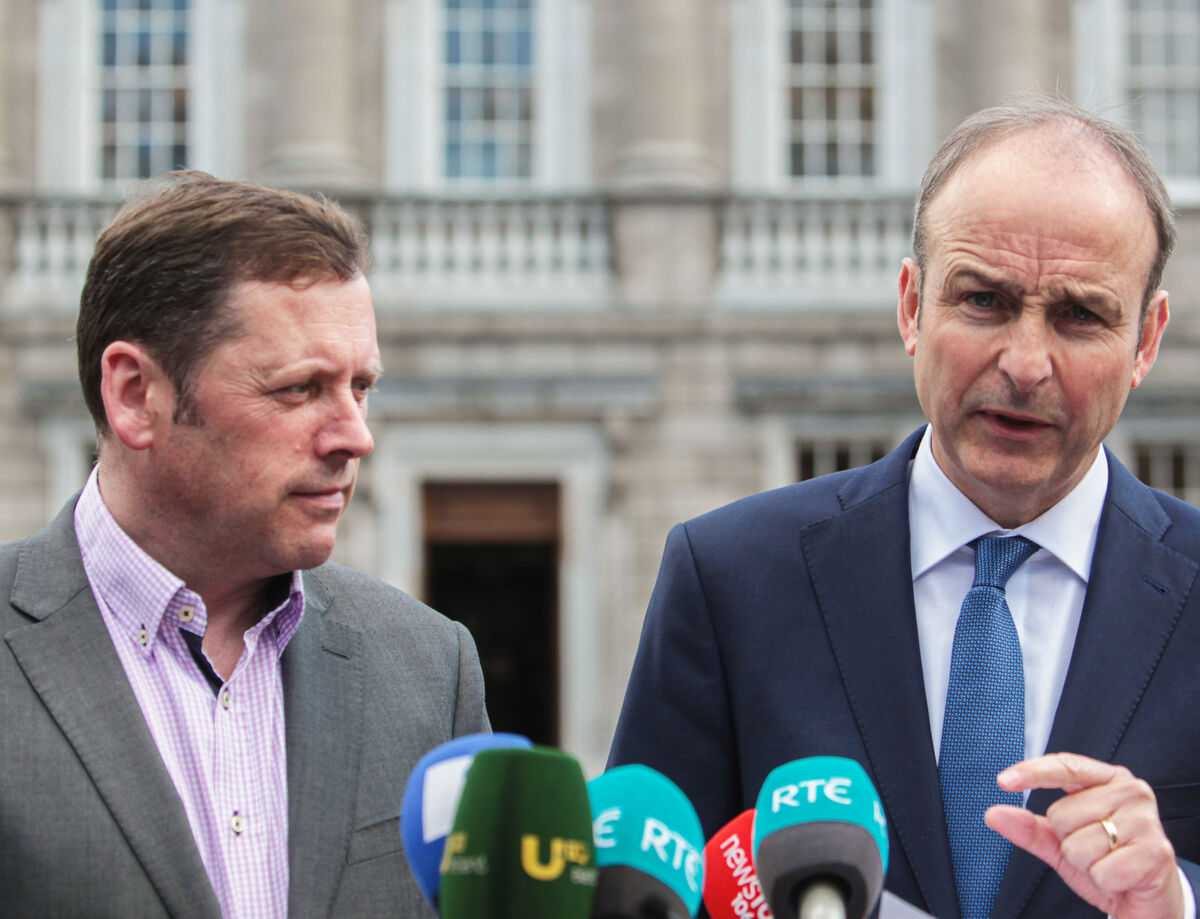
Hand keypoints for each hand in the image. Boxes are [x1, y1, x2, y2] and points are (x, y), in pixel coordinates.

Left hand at [985, 752, 1182, 918]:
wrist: (1147, 900)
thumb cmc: (1106, 863)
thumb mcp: (1061, 844)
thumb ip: (1029, 828)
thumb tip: (994, 814)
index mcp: (1107, 780)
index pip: (1065, 766)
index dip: (1032, 772)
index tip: (1003, 781)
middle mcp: (1131, 792)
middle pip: (1062, 813)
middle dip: (1068, 841)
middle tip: (1095, 851)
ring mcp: (1146, 820)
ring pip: (1078, 845)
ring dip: (1086, 864)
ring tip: (1108, 864)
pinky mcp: (1155, 853)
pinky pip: (1101, 871)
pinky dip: (1104, 881)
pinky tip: (1121, 878)